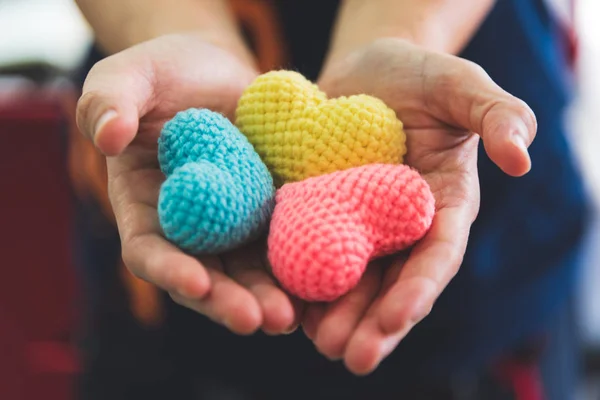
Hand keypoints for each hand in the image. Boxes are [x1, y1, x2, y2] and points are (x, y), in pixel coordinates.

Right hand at [76, 33, 300, 334]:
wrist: (217, 72)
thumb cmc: (163, 74)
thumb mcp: (129, 76)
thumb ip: (109, 101)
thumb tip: (108, 136)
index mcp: (146, 207)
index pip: (150, 251)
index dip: (170, 270)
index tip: (196, 283)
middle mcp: (192, 228)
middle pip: (207, 276)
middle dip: (230, 302)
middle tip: (259, 321)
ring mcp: (235, 224)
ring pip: (250, 272)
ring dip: (270, 297)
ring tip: (293, 318)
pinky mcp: (271, 211)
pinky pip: (286, 244)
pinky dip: (302, 267)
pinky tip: (325, 285)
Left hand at [303, 38, 536, 373]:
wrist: (364, 72)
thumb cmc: (419, 76)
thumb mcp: (459, 83)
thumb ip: (497, 113)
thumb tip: (522, 159)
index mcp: (440, 205)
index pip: (437, 254)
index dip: (421, 286)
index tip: (399, 316)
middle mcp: (400, 226)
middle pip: (391, 282)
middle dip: (374, 324)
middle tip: (352, 358)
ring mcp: (357, 224)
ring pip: (349, 279)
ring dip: (334, 315)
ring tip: (316, 343)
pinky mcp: (319, 213)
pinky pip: (309, 251)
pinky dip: (300, 281)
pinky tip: (284, 306)